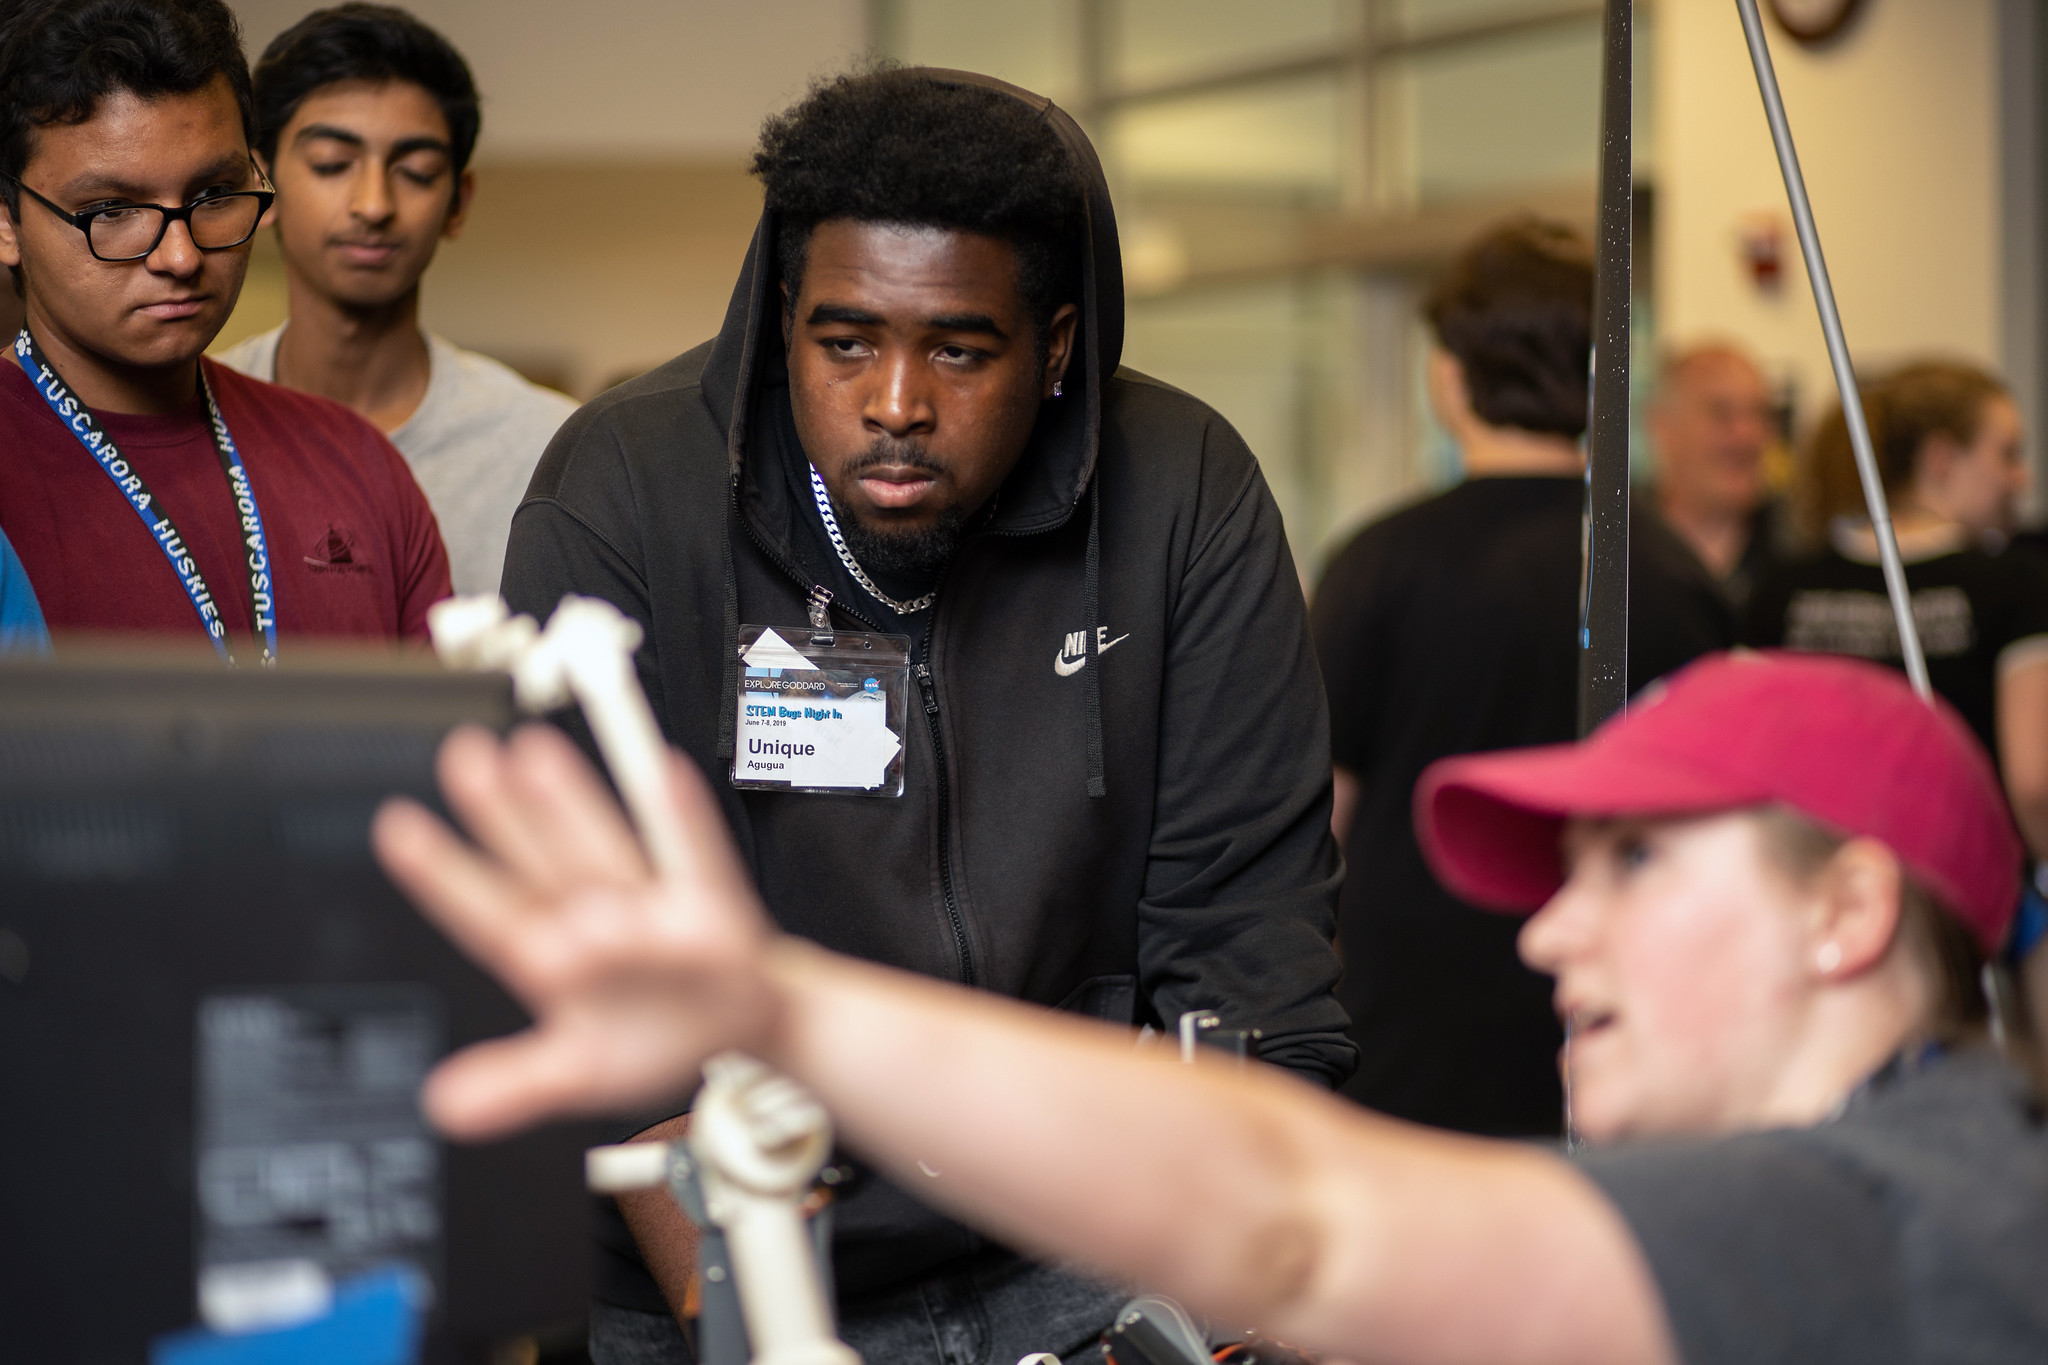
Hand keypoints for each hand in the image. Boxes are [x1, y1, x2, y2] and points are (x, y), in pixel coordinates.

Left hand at [372, 723, 780, 1139]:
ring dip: (574, 805)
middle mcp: (598, 917)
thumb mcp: (579, 1072)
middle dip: (503, 812)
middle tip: (465, 759)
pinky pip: (699, 863)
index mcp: (557, 954)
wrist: (743, 1023)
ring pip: (605, 850)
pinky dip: (686, 822)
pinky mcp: (716, 912)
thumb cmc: (656, 1036)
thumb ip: (514, 1084)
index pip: (491, 911)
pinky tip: (666, 778)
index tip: (397, 829)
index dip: (443, 874)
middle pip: (542, 861)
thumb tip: (443, 1105)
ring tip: (536, 757)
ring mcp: (654, 909)